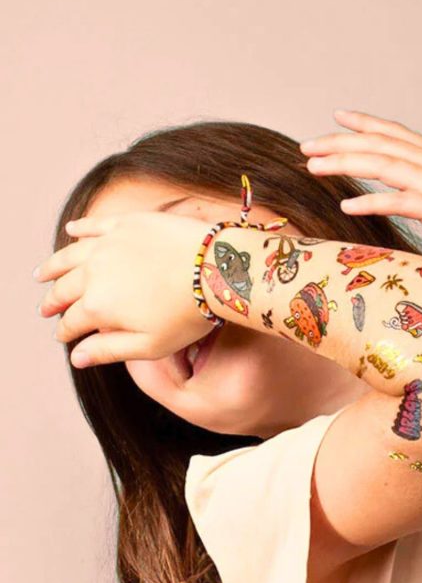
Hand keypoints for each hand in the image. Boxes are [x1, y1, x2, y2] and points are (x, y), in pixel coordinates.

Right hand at [34, 211, 216, 367]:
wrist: (218, 270)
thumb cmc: (189, 314)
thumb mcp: (150, 345)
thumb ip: (109, 351)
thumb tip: (77, 358)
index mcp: (97, 306)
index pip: (72, 322)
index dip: (65, 333)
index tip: (63, 338)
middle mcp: (94, 272)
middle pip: (65, 289)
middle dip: (53, 302)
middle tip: (46, 310)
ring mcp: (109, 244)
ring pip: (70, 256)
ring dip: (54, 267)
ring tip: (42, 275)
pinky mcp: (127, 223)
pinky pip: (96, 224)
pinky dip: (80, 228)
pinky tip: (71, 231)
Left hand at [300, 109, 421, 267]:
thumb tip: (416, 190)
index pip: (394, 132)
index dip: (363, 122)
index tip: (337, 116)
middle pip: (378, 144)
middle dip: (339, 143)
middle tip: (308, 146)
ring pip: (381, 165)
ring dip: (344, 164)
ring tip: (314, 167)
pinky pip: (397, 201)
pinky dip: (370, 201)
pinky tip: (346, 204)